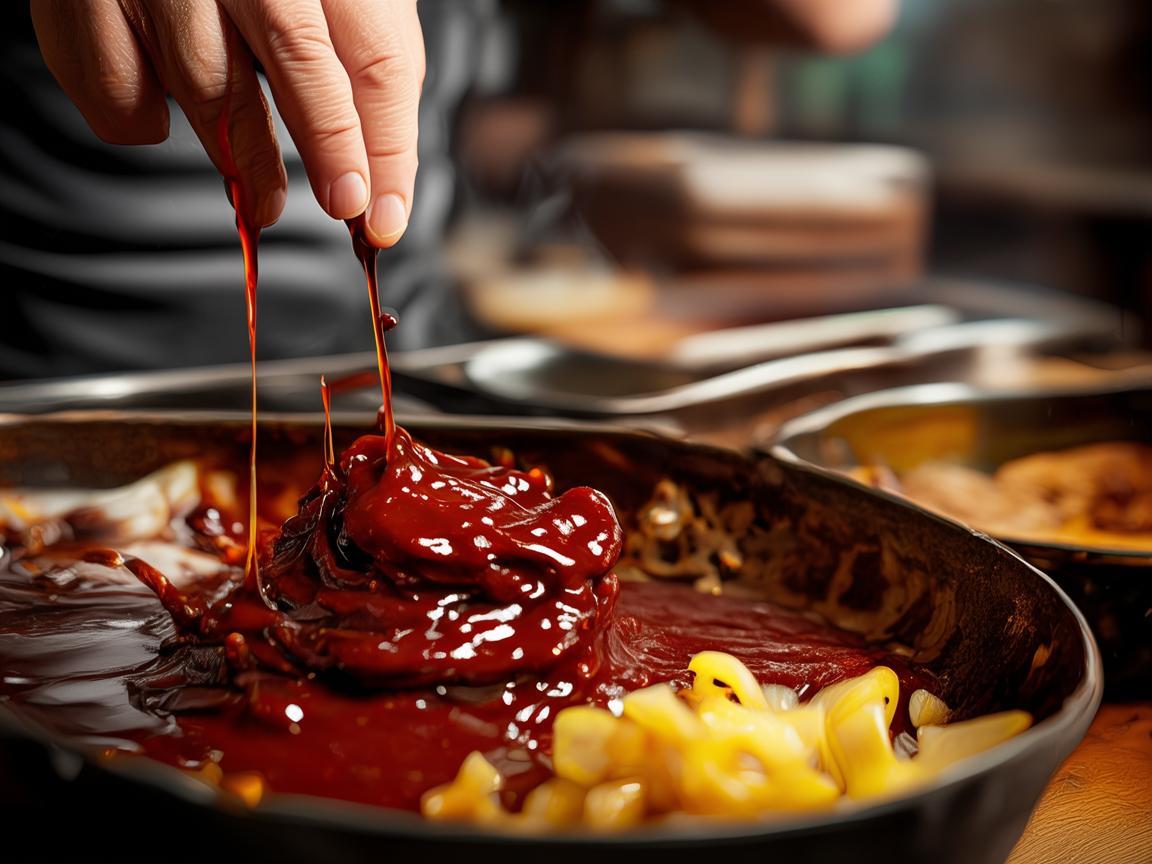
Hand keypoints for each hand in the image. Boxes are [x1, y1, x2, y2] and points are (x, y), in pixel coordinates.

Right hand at [30, 0, 424, 246]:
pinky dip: (146, 124)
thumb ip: (365, 49)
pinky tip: (167, 121)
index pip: (374, 55)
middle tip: (345, 207)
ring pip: (208, 85)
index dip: (387, 146)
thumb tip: (384, 160)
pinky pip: (119, 90)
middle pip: (300, 58)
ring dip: (245, 161)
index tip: (384, 213)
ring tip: (264, 202)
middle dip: (330, 150)